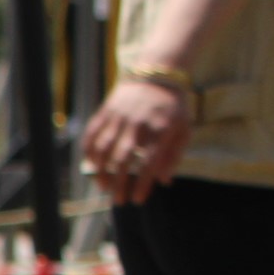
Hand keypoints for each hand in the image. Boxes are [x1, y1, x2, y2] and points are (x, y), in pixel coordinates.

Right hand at [81, 75, 192, 206]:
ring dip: (101, 171)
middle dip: (119, 183)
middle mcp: (138, 125)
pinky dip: (90, 151)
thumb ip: (174, 155)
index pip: (149, 164)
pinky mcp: (106, 112)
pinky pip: (92, 134)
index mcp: (160, 130)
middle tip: (118, 200)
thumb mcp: (183, 129)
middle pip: (123, 160)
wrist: (156, 74)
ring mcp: (119, 117)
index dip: (142, 184)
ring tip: (103, 186)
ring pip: (104, 149)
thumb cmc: (172, 106)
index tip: (137, 200)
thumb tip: (164, 181)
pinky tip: (92, 164)